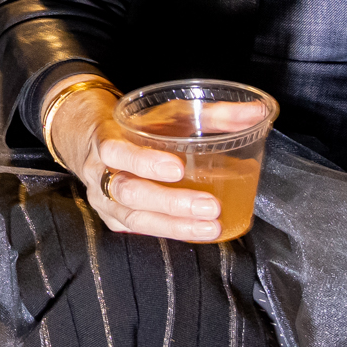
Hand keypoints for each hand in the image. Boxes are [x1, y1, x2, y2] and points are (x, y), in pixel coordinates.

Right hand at [48, 86, 220, 242]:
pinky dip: (170, 233)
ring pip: (135, 219)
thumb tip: (257, 112)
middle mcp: (100, 174)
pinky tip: (195, 234)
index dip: (145, 162)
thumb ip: (213, 114)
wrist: (89, 140)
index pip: (117, 152)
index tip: (178, 167)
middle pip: (130, 193)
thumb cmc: (135, 126)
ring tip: (210, 227)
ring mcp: (104, 201)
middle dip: (171, 203)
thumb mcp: (167, 112)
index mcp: (106, 140)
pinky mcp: (114, 220)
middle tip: (209, 205)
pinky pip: (140, 231)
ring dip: (175, 225)